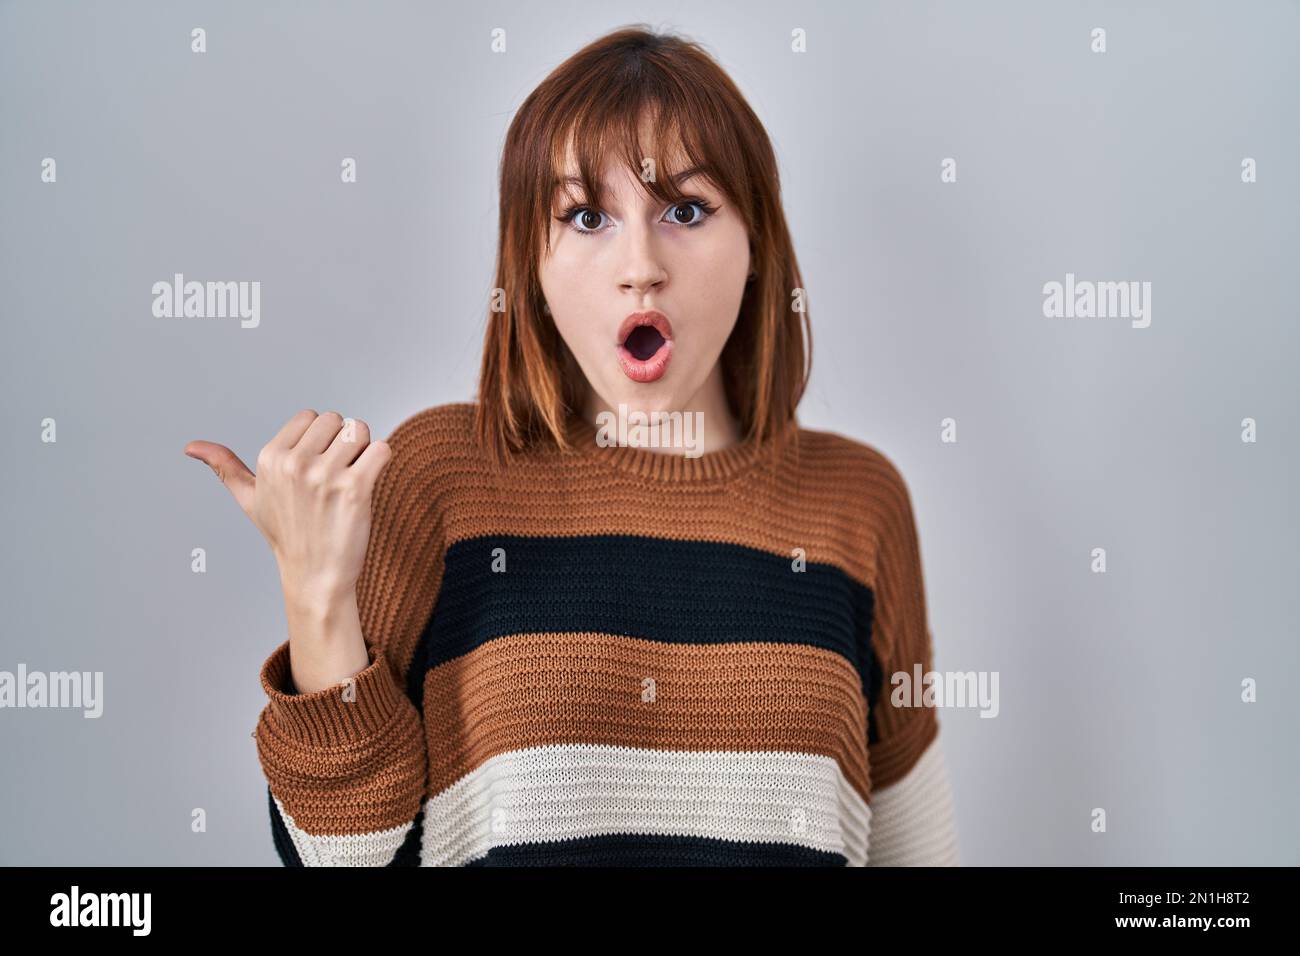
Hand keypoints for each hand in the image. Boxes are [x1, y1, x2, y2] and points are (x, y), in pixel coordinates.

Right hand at [184, 410, 391, 610]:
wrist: (315, 575)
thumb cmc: (286, 534)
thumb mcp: (250, 499)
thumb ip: (225, 467)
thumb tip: (190, 447)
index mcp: (270, 458)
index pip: (311, 416)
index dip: (320, 440)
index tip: (315, 469)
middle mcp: (294, 464)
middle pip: (337, 420)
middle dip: (343, 443)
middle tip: (336, 476)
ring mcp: (324, 476)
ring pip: (360, 430)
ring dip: (364, 452)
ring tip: (352, 480)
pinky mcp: (355, 489)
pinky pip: (381, 449)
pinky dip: (381, 462)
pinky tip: (369, 484)